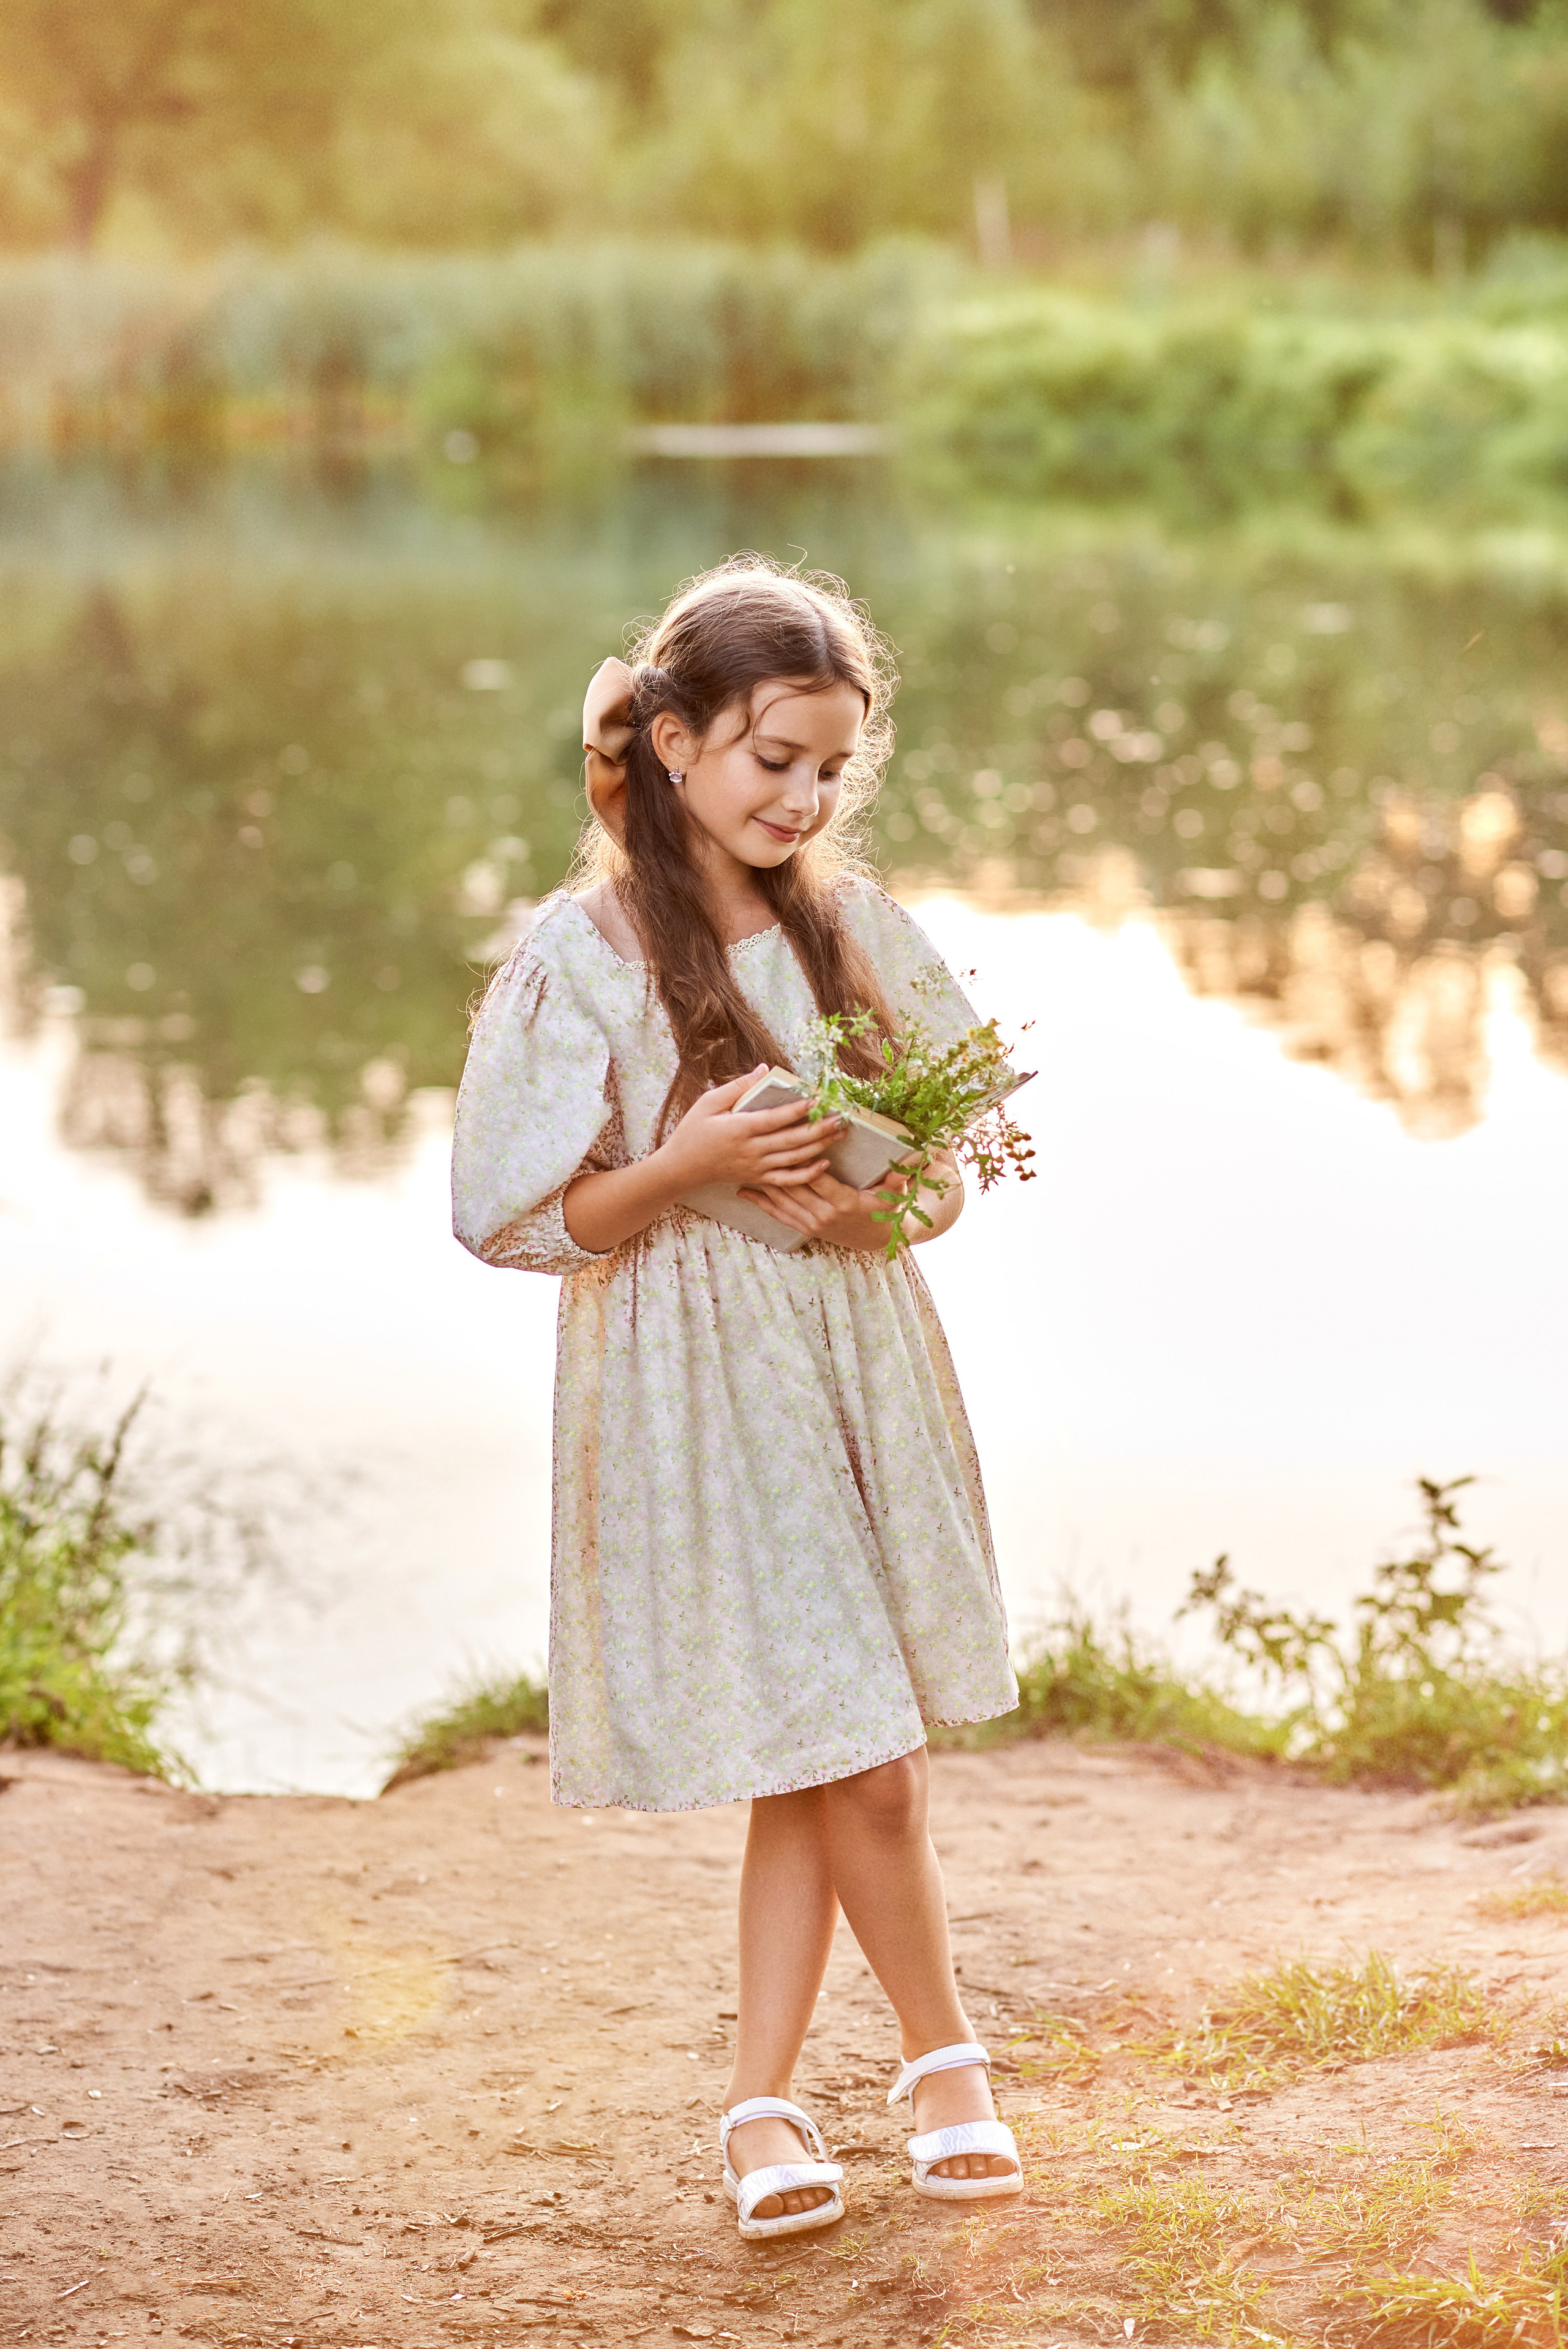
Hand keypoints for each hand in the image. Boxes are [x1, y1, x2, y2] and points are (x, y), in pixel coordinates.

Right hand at [658, 1065, 842, 1193]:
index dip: (797, 1110)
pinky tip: (824, 1164)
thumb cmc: (693, 1131)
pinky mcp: (757, 1178)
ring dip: (819, 1147)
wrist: (681, 1169)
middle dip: (819, 1129)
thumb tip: (764, 1069)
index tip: (818, 1100)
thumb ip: (737, 1087)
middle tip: (842, 1118)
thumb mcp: (708, 1102)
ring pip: (794, 1159)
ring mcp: (756, 1167)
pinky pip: (787, 1180)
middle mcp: (751, 1150)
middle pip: (792, 1140)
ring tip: (840, 1134)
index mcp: (739, 1129)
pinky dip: (807, 1175)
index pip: (775, 1119)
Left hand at [738, 1158, 917, 1251]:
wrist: (877, 1242)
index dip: (803, 1156)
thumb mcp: (895, 1196)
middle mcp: (824, 1214)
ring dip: (762, 1181)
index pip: (818, 1175)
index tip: (789, 1137)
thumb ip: (897, 1178)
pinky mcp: (805, 1229)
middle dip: (775, 1163)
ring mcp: (812, 1223)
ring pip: (782, 1199)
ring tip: (742, 1162)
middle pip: (794, 1184)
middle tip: (755, 1141)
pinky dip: (761, 1202)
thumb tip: (911, 1163)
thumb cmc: (886, 1211)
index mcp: (844, 1202)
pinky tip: (744, 1191)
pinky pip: (779, 1215)